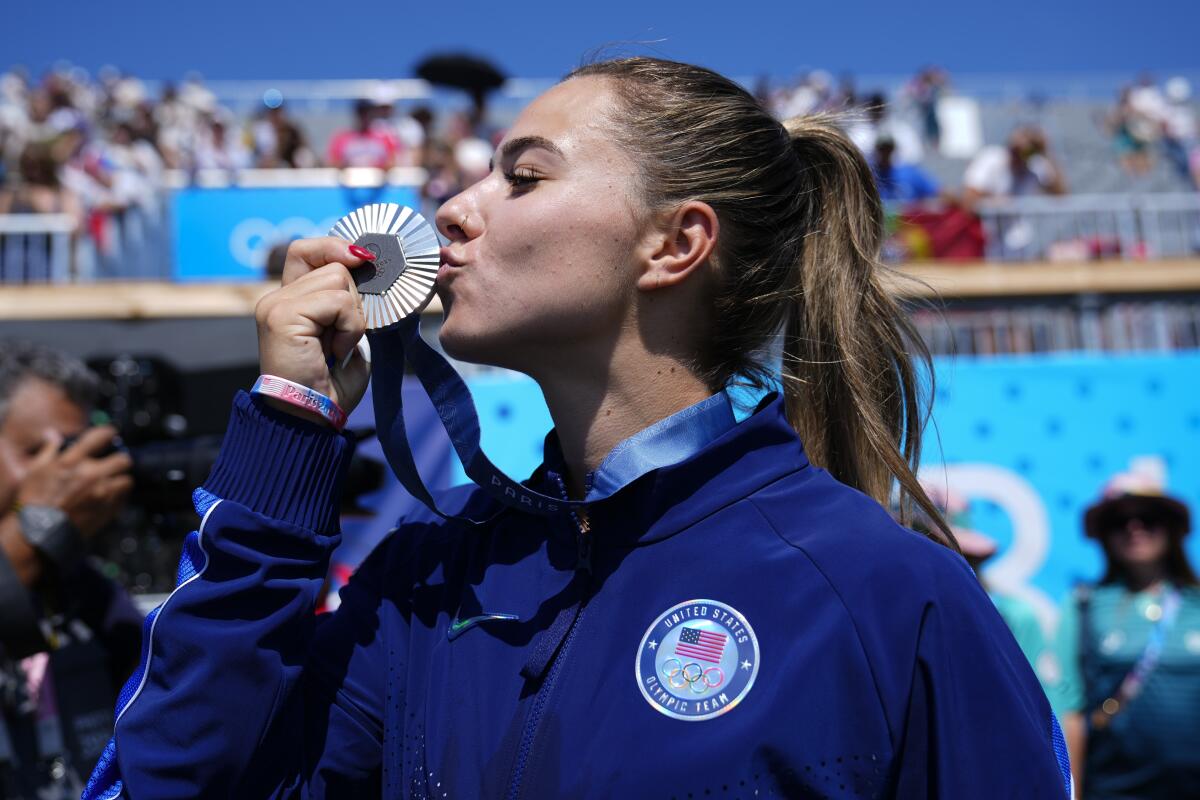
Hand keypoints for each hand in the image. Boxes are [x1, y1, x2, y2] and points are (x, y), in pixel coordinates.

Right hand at [16, 427, 132, 537]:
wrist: (38, 532)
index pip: (100, 437)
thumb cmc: (34, 500)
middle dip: (119, 461)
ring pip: (127, 480)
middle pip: (123, 459)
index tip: (110, 433)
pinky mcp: (107, 510)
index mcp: (72, 461)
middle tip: (114, 463)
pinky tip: (108, 497)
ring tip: (111, 483)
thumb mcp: (35, 471)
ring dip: (120, 480)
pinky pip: (123, 498)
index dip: (108, 433)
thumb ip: (49, 450)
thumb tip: (53, 434)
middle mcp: (91, 475)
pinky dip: (118, 496)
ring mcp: (102, 494)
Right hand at [254, 238, 372, 422]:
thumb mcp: (344, 335)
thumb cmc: (330, 385)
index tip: (362, 260)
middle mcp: (276, 298)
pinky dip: (349, 327)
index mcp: (289, 301)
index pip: (307, 250)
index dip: (335, 248)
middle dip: (354, 301)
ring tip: (338, 346)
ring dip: (353, 317)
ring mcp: (276, 305)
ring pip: (339, 280)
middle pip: (334, 265)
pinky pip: (337, 302)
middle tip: (343, 338)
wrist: (310, 418)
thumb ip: (346, 303)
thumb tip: (365, 268)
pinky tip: (336, 350)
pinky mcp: (282, 315)